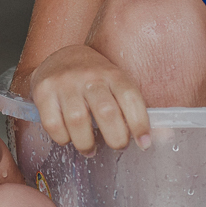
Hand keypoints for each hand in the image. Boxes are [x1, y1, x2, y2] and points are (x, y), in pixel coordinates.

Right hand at [29, 44, 150, 154]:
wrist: (58, 57)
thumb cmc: (93, 79)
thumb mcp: (117, 85)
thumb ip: (135, 110)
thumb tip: (162, 138)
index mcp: (113, 73)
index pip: (130, 98)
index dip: (140, 123)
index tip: (144, 143)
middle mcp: (89, 75)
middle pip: (106, 112)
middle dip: (115, 138)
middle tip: (117, 146)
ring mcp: (65, 83)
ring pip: (78, 121)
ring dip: (86, 143)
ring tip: (90, 149)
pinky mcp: (43, 91)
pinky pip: (53, 124)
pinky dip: (62, 138)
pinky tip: (68, 138)